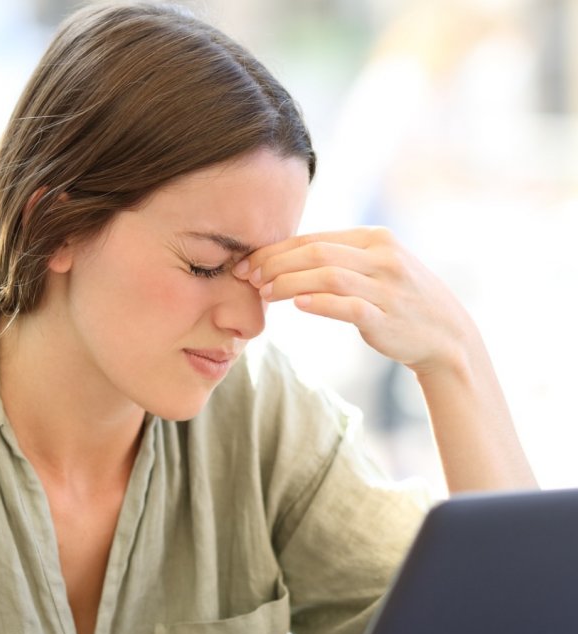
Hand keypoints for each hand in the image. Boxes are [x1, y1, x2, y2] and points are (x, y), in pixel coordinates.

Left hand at [233, 226, 475, 375]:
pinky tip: (296, 305)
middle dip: (274, 264)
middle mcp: (382, 257)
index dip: (275, 250)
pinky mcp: (386, 317)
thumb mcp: (376, 266)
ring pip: (328, 277)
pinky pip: (348, 307)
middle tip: (247, 277)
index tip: (247, 262)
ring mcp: (386, 287)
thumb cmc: (399, 300)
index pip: (313, 238)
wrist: (446, 334)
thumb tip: (286, 257)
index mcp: (374, 238)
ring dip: (289, 283)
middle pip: (316, 253)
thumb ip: (339, 258)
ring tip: (263, 292)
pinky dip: (320, 303)